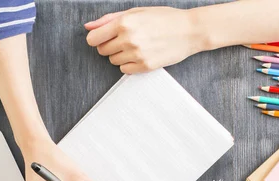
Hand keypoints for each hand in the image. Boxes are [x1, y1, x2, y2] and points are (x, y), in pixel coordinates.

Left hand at [85, 7, 204, 73]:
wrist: (189, 31)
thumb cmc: (164, 18)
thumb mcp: (136, 11)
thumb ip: (109, 19)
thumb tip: (89, 26)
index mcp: (124, 23)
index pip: (93, 38)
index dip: (96, 38)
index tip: (104, 38)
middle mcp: (129, 39)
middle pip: (102, 50)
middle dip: (109, 46)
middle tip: (125, 40)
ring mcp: (137, 54)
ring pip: (113, 61)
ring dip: (120, 55)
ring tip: (136, 46)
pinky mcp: (145, 66)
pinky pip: (124, 70)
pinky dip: (129, 64)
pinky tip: (140, 55)